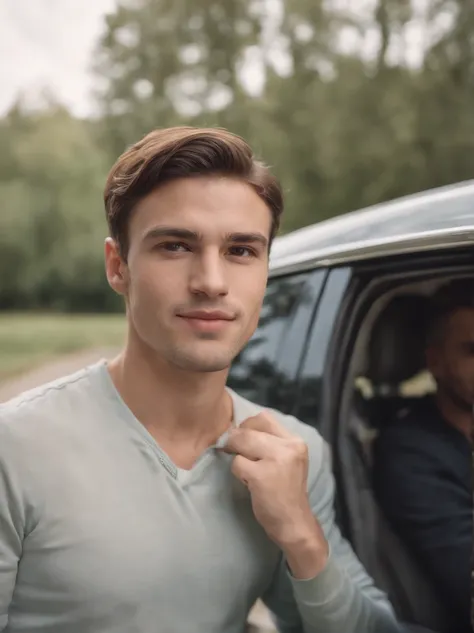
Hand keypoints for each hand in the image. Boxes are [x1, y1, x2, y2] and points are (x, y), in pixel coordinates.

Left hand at [221, 411, 327, 577]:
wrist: (295, 524)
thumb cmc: (287, 492)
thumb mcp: (287, 460)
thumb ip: (270, 442)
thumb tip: (237, 429)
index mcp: (296, 442)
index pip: (264, 418)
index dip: (248, 426)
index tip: (244, 440)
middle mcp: (289, 447)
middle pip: (249, 428)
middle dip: (236, 439)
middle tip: (234, 452)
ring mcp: (276, 461)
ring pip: (241, 443)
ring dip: (238, 457)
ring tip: (248, 472)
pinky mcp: (261, 476)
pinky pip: (237, 464)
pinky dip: (238, 473)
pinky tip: (249, 483)